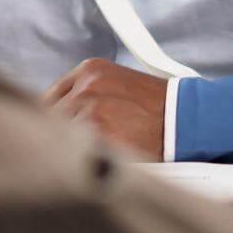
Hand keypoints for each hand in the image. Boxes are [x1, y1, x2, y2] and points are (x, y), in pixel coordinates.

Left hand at [43, 58, 166, 160]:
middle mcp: (85, 87)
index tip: (50, 130)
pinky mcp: (97, 135)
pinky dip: (80, 158)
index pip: (50, 96)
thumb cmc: (156, 105)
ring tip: (85, 155)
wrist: (183, 119)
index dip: (50, 117)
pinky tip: (94, 161)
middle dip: (58, 133)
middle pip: (50, 116)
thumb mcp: (117, 84)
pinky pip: (74, 151)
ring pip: (59, 135)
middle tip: (68, 147)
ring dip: (67, 147)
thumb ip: (88, 93)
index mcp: (89, 71)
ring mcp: (88, 111)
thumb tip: (64, 113)